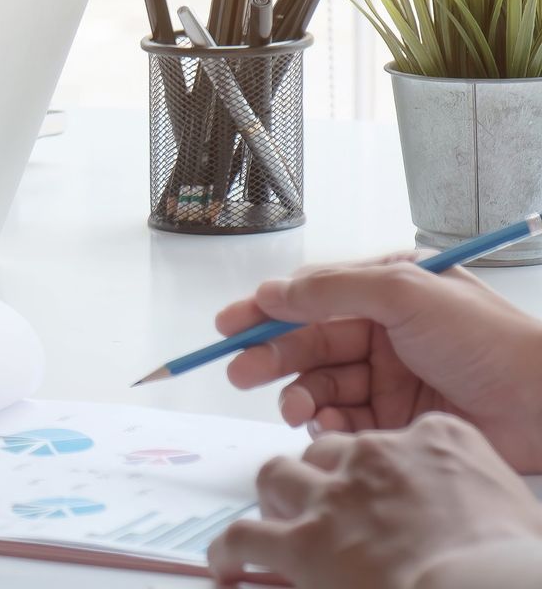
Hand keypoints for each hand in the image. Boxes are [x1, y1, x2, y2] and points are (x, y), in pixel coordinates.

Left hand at [210, 414, 541, 587]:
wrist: (486, 587)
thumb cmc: (512, 559)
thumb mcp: (511, 503)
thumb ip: (475, 492)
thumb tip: (472, 518)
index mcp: (437, 440)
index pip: (396, 437)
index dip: (383, 466)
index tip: (385, 488)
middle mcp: (377, 456)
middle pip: (328, 450)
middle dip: (322, 475)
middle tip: (325, 506)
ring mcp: (334, 496)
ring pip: (278, 475)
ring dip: (275, 497)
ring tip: (275, 520)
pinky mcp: (303, 540)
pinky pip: (245, 535)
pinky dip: (229, 549)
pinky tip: (226, 564)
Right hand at [216, 252, 541, 471]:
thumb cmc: (487, 339)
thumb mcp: (406, 293)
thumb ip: (333, 289)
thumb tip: (271, 292)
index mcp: (386, 291)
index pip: (311, 297)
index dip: (266, 311)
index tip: (229, 325)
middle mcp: (384, 331)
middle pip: (308, 343)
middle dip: (272, 357)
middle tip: (242, 373)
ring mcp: (390, 377)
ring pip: (321, 384)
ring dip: (298, 394)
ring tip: (294, 408)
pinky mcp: (396, 420)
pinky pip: (344, 421)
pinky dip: (326, 424)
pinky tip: (325, 426)